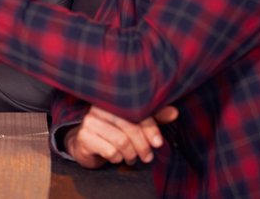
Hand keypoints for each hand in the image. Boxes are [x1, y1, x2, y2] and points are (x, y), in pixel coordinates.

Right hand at [64, 104, 178, 167]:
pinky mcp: (84, 137)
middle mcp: (99, 108)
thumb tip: (175, 112)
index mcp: (114, 101)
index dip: (151, 128)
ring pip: (121, 141)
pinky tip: (117, 157)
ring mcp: (89, 122)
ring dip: (130, 154)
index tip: (159, 143)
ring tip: (131, 157)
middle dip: (143, 146)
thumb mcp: (135, 124)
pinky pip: (109, 151)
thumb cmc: (115, 132)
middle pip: (130, 127)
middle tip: (147, 157)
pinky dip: (117, 158)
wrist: (88, 144)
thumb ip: (153, 117)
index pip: (136, 112)